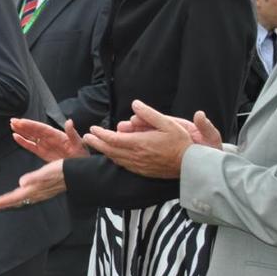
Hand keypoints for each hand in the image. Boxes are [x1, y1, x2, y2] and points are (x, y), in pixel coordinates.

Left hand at [0, 160, 65, 212]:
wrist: (75, 175)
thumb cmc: (61, 172)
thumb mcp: (46, 172)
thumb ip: (34, 178)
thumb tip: (21, 182)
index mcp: (33, 190)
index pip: (14, 197)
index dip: (3, 201)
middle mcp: (36, 194)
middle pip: (17, 201)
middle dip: (5, 205)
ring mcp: (40, 194)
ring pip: (22, 201)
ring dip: (12, 203)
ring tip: (3, 205)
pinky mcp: (43, 191)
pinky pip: (28, 198)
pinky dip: (21, 199)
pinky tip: (21, 197)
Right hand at [10, 117, 87, 161]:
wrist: (80, 165)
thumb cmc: (81, 153)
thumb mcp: (78, 143)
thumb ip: (72, 133)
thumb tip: (69, 121)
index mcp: (56, 134)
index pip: (41, 128)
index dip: (31, 124)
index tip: (22, 121)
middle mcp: (49, 138)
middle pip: (33, 130)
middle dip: (23, 126)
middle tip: (12, 121)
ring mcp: (45, 145)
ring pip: (31, 137)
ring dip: (21, 131)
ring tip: (12, 126)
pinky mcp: (42, 153)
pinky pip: (31, 146)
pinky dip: (23, 142)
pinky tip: (16, 137)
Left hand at [82, 100, 202, 177]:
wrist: (190, 165)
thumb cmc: (180, 143)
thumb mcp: (167, 123)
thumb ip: (149, 113)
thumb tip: (135, 104)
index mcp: (139, 143)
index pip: (113, 139)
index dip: (100, 134)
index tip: (93, 128)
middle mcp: (136, 156)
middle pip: (110, 150)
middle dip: (96, 143)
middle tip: (86, 137)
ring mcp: (139, 166)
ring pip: (115, 158)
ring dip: (104, 151)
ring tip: (96, 145)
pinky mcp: (143, 171)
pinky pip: (124, 165)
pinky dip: (115, 158)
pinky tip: (113, 155)